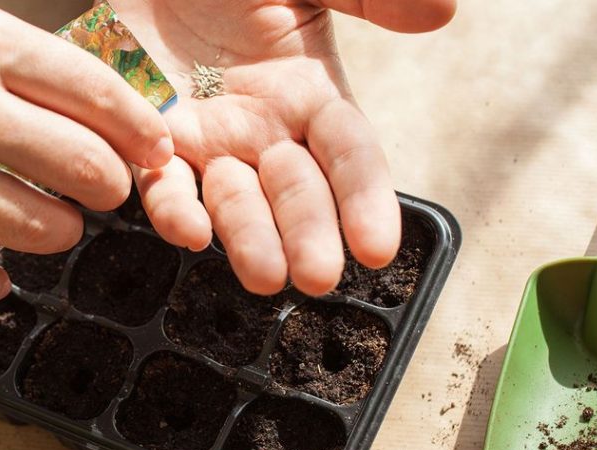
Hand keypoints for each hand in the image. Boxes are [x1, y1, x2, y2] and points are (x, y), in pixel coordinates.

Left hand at [110, 0, 454, 295]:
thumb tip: (445, 11)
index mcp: (311, 94)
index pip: (349, 155)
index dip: (365, 199)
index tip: (377, 247)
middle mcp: (264, 130)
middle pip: (296, 192)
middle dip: (309, 235)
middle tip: (316, 277)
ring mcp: (208, 143)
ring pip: (234, 202)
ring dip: (249, 238)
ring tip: (263, 275)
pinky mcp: (151, 146)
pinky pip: (164, 187)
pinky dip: (175, 210)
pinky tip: (189, 231)